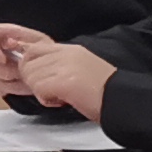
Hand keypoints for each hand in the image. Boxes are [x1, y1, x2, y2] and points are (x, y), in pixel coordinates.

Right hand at [0, 21, 45, 95]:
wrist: (48, 70)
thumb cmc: (43, 54)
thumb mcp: (40, 44)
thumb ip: (24, 41)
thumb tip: (10, 43)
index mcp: (2, 34)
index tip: (3, 59)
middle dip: (5, 71)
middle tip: (24, 75)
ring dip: (7, 82)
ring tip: (25, 81)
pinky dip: (3, 88)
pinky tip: (16, 85)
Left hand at [0, 26, 114, 118]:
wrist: (124, 100)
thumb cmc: (106, 92)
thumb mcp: (81, 68)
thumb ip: (60, 65)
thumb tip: (36, 70)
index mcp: (70, 50)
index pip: (33, 49)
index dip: (29, 66)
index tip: (38, 80)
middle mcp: (66, 54)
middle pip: (27, 63)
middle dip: (33, 81)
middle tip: (50, 91)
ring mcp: (65, 66)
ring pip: (31, 77)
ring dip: (40, 91)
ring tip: (60, 97)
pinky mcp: (64, 81)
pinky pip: (39, 89)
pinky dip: (46, 100)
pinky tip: (62, 101)